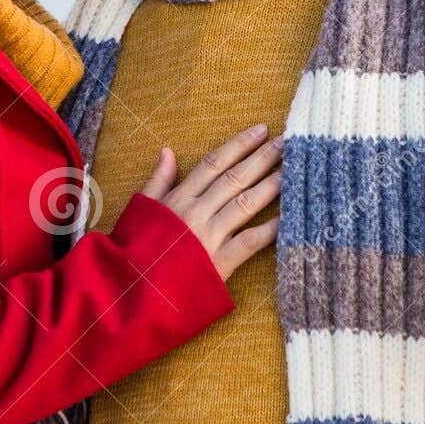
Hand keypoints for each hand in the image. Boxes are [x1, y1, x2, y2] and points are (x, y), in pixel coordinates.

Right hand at [139, 124, 282, 279]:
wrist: (131, 293)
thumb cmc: (134, 251)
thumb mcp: (140, 210)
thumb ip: (158, 181)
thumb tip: (168, 151)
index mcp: (179, 198)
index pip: (214, 163)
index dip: (240, 145)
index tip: (261, 130)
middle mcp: (196, 212)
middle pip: (235, 178)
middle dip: (263, 157)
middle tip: (288, 141)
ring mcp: (208, 237)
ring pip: (246, 203)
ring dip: (272, 184)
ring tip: (293, 168)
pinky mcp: (219, 264)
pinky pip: (250, 241)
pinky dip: (272, 227)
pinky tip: (291, 214)